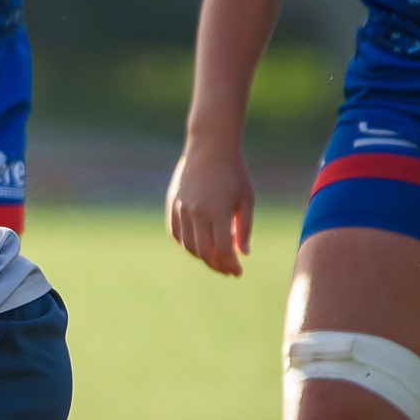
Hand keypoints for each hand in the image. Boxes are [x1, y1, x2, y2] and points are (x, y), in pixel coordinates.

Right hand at [166, 141, 254, 276]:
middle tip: (228, 270)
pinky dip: (187, 244)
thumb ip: (244, 228)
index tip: (237, 272)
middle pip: (204, 252)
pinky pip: (177, 234)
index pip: (223, 250)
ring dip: (202, 256)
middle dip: (217, 266)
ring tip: (215, 257)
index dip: (230, 266)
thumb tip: (242, 254)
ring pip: (188, 246)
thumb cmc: (234, 173)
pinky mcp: (173, 205)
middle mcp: (196, 212)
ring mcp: (181, 209)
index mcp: (218, 211)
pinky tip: (199, 245)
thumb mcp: (246, 200)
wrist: (209, 147)